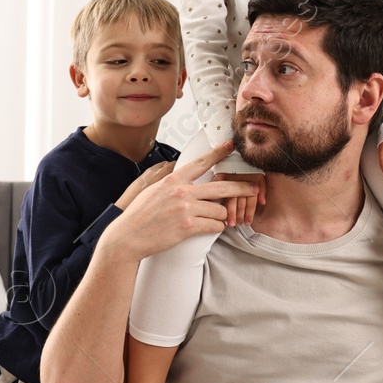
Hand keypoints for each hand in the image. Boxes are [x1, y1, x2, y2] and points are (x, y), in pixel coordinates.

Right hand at [104, 141, 258, 261]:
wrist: (128, 236)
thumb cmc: (139, 215)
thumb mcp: (153, 191)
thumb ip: (172, 183)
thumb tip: (183, 176)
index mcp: (173, 180)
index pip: (200, 163)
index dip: (218, 153)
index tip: (230, 146)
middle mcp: (182, 192)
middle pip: (221, 186)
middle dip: (241, 187)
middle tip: (254, 187)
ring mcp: (185, 209)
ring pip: (219, 209)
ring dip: (222, 215)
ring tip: (218, 219)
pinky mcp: (188, 226)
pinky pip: (214, 225)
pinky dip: (216, 227)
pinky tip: (212, 228)